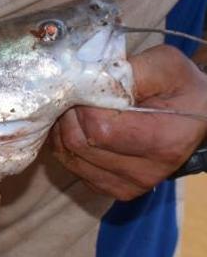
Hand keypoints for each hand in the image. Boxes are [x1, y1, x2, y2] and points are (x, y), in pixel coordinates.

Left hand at [52, 44, 206, 199]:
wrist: (197, 118)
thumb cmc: (180, 88)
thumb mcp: (165, 66)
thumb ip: (126, 72)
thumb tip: (84, 83)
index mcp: (164, 141)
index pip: (98, 128)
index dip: (82, 104)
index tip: (87, 88)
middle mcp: (146, 172)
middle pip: (79, 144)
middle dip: (69, 116)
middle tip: (77, 97)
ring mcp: (129, 186)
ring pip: (70, 159)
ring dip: (64, 131)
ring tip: (78, 112)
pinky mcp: (116, 191)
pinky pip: (74, 169)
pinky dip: (68, 148)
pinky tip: (82, 131)